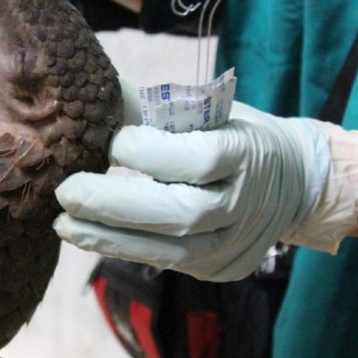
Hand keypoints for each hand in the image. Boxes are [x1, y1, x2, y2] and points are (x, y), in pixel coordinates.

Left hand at [53, 102, 357, 280]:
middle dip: (116, 205)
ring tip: (64, 224)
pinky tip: (88, 235)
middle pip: (182, 212)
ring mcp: (234, 243)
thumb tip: (92, 91)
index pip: (200, 159)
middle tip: (65, 191)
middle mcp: (245, 204)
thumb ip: (152, 108)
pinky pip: (167, 262)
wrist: (293, 182)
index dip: (152, 152)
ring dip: (109, 238)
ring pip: (171, 250)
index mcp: (248, 153)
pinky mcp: (218, 267)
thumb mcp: (208, 111)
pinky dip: (124, 248)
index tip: (112, 141)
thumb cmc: (235, 134)